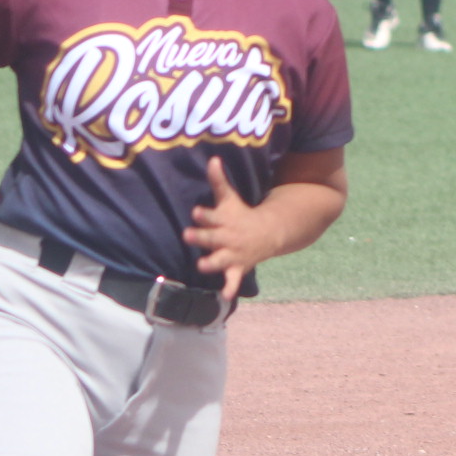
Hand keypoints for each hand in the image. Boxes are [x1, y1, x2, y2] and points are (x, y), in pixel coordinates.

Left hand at [182, 157, 279, 301]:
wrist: (267, 233)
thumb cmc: (240, 214)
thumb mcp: (229, 198)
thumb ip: (218, 181)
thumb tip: (212, 159)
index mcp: (224, 220)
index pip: (212, 217)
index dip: (204, 215)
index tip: (196, 212)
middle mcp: (227, 238)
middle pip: (212, 238)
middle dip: (201, 237)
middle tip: (187, 235)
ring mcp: (232, 254)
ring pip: (220, 260)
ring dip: (211, 263)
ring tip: (202, 265)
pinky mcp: (236, 268)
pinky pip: (233, 280)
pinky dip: (230, 288)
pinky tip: (225, 296)